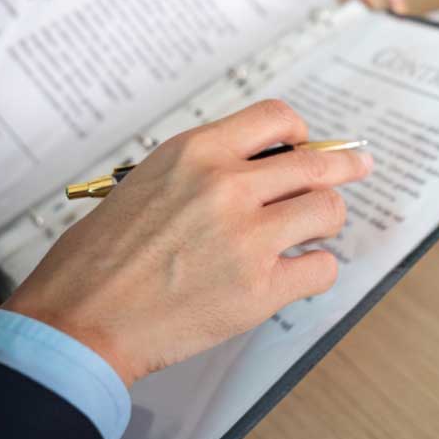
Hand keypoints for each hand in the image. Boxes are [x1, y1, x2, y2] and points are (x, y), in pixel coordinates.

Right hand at [4, 100, 372, 385]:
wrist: (78, 321)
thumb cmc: (100, 259)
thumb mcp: (147, 183)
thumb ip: (205, 170)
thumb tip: (260, 168)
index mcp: (198, 153)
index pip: (277, 118)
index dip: (301, 133)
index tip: (308, 145)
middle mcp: (228, 186)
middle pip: (317, 165)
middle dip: (346, 167)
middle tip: (361, 168)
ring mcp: (248, 238)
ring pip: (329, 210)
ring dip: (326, 221)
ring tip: (313, 232)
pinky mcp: (260, 290)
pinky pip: (321, 268)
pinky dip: (316, 271)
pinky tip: (298, 273)